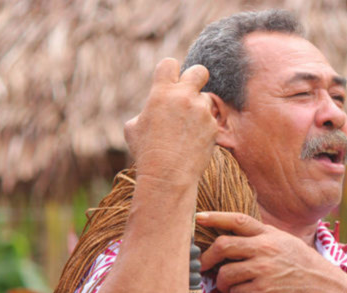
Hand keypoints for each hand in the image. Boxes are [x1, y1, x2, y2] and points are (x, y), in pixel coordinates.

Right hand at [124, 58, 218, 185]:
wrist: (168, 175)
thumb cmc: (147, 153)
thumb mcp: (133, 128)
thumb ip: (146, 111)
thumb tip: (151, 110)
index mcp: (161, 93)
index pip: (169, 63)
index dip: (170, 70)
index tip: (169, 81)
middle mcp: (184, 97)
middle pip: (199, 71)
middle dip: (196, 78)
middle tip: (190, 92)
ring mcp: (201, 111)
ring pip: (206, 99)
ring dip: (199, 109)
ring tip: (186, 129)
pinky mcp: (214, 126)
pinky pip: (212, 119)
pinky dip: (205, 127)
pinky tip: (194, 141)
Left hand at [195, 212, 346, 292]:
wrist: (324, 289)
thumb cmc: (304, 266)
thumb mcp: (285, 242)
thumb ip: (262, 237)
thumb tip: (234, 236)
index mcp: (269, 235)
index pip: (237, 220)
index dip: (215, 218)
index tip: (198, 218)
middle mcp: (264, 248)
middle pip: (223, 246)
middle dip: (207, 257)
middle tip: (203, 265)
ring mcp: (263, 270)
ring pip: (225, 273)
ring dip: (222, 283)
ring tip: (230, 287)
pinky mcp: (264, 291)